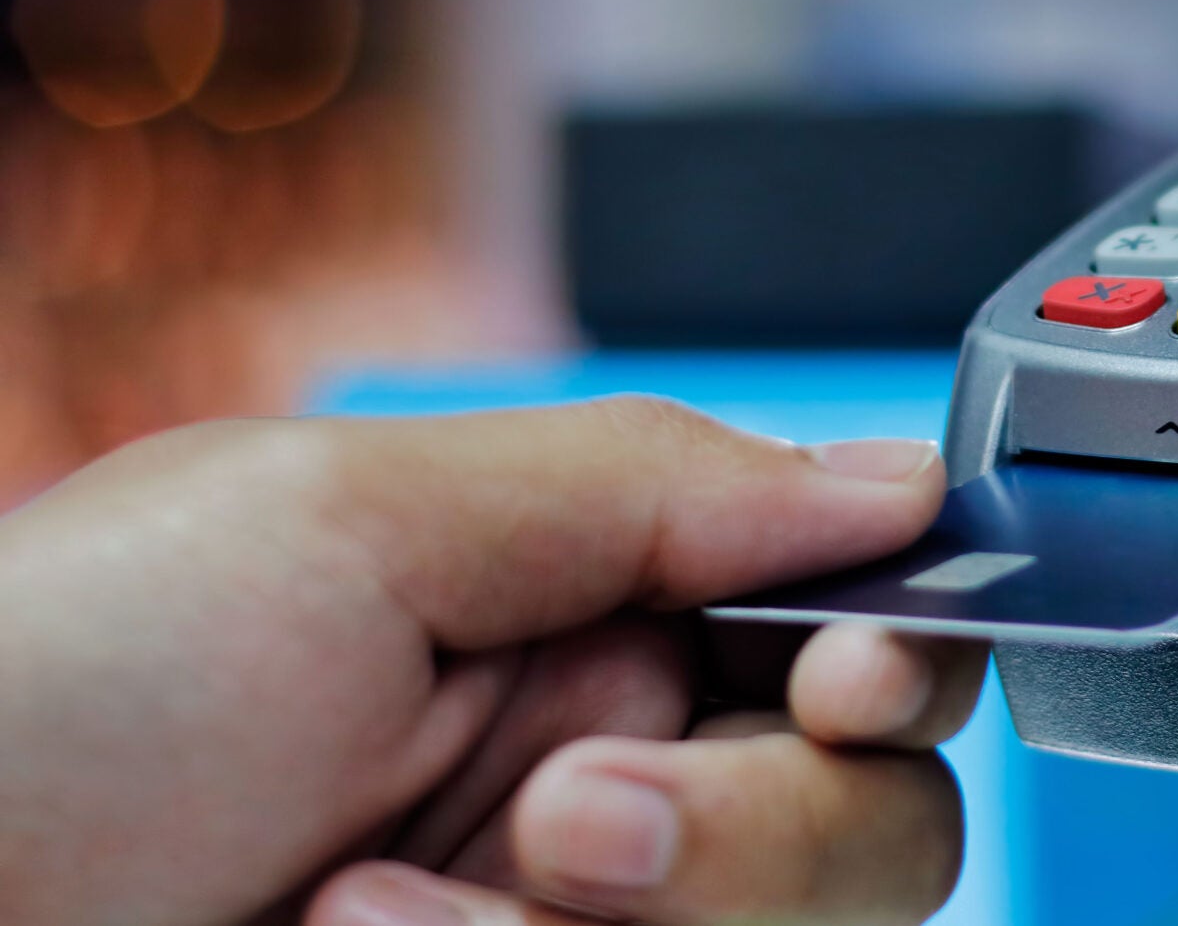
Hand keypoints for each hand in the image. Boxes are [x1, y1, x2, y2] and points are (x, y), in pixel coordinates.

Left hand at [0, 397, 984, 925]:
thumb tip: (894, 480)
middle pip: (871, 817)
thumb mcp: (338, 523)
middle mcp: (606, 777)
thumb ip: (649, 483)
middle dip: (752, 829)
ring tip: (375, 908)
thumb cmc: (41, 699)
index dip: (905, 652)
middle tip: (573, 824)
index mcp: (581, 609)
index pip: (856, 622)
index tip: (854, 685)